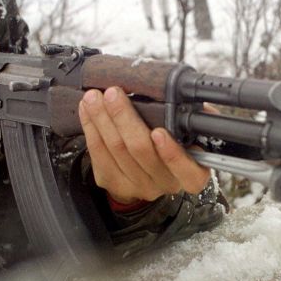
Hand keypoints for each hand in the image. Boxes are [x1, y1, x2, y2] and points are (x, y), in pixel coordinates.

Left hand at [78, 87, 209, 204]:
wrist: (150, 168)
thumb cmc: (174, 140)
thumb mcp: (190, 131)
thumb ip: (192, 119)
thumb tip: (185, 96)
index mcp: (191, 173)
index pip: (188, 172)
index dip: (172, 154)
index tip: (158, 132)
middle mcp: (166, 183)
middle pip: (141, 151)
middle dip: (124, 118)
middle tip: (113, 94)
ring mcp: (139, 186)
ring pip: (116, 150)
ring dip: (102, 119)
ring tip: (94, 97)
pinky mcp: (115, 184)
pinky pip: (99, 155)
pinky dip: (91, 129)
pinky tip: (87, 111)